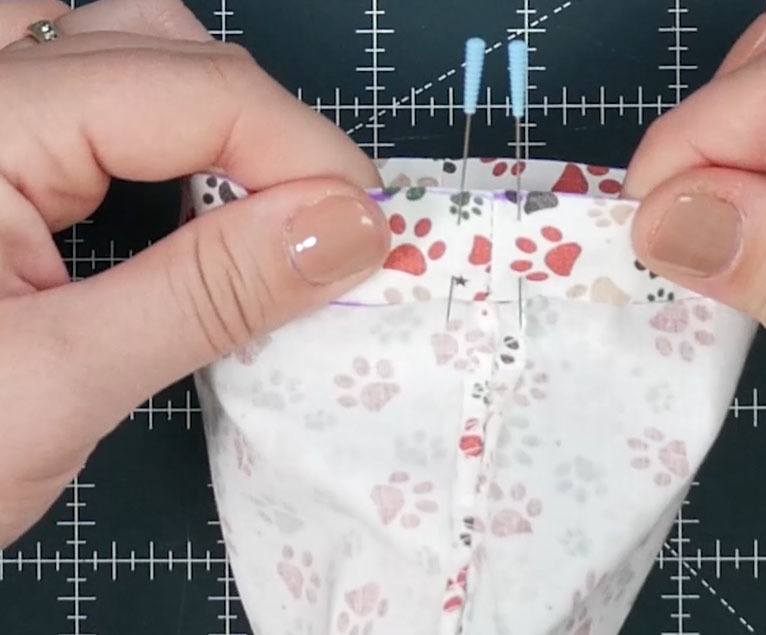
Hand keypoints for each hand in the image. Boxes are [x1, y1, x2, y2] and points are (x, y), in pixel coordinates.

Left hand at [0, 0, 388, 545]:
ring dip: (217, 119)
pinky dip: (166, 128)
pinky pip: (93, 84)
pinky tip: (183, 195)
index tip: (374, 236)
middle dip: (268, 133)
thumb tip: (351, 230)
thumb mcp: (59, 385)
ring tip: (257, 213)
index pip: (193, 87)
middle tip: (321, 234)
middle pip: (164, 45)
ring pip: (129, 46)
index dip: (307, 153)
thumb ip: (209, 294)